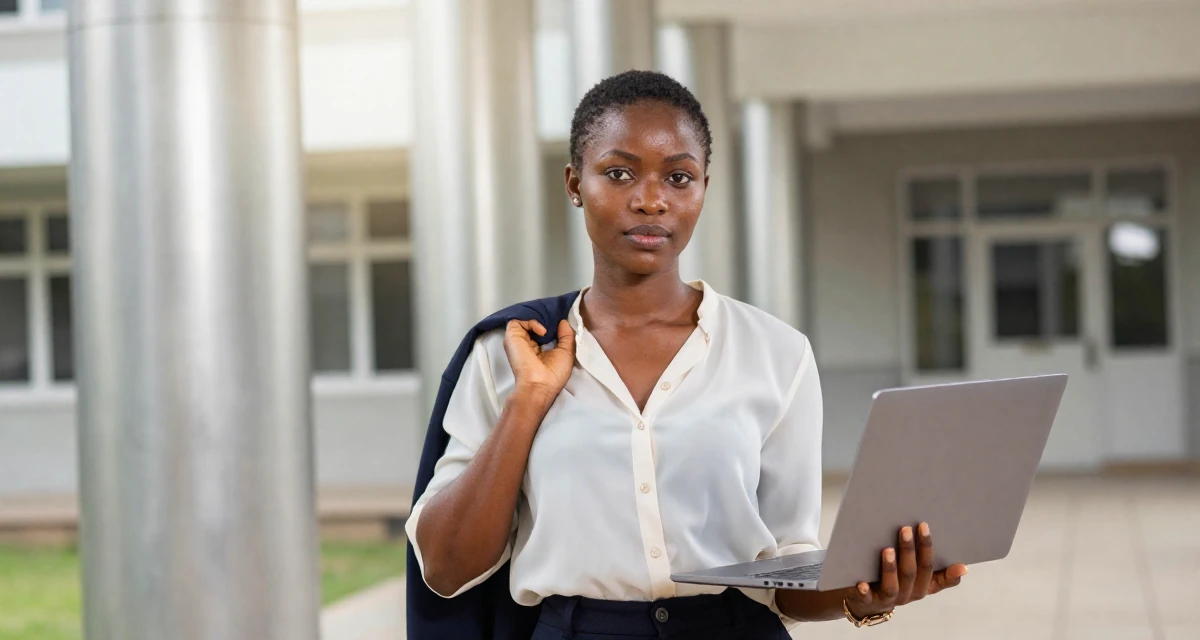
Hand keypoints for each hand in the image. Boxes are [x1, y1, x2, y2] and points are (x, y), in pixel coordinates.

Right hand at [503, 319, 575, 400]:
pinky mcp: (512, 335)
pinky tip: (543, 332)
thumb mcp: (567, 352)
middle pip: (534, 322)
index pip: (543, 329)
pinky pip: (519, 320)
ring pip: (526, 319)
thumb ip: (566, 335)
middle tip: (556, 315)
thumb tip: (564, 321)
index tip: (561, 319)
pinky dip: (532, 321)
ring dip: (539, 318)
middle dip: (546, 317)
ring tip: (550, 324)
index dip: (551, 323)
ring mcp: (519, 339)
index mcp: (539, 348)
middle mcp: (527, 343)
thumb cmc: (553, 374)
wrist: (539, 385)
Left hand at [844, 522, 967, 618]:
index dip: (927, 547)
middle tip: (905, 529)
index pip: (928, 566)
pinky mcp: (868, 602)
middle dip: (909, 550)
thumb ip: (942, 575)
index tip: (924, 526)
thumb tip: (964, 567)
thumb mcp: (923, 581)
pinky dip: (865, 591)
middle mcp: (907, 594)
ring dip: (890, 568)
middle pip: (910, 573)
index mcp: (922, 587)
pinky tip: (862, 583)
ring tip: (887, 550)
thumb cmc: (899, 583)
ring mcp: (888, 599)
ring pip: (892, 586)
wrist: (870, 603)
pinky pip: (867, 598)